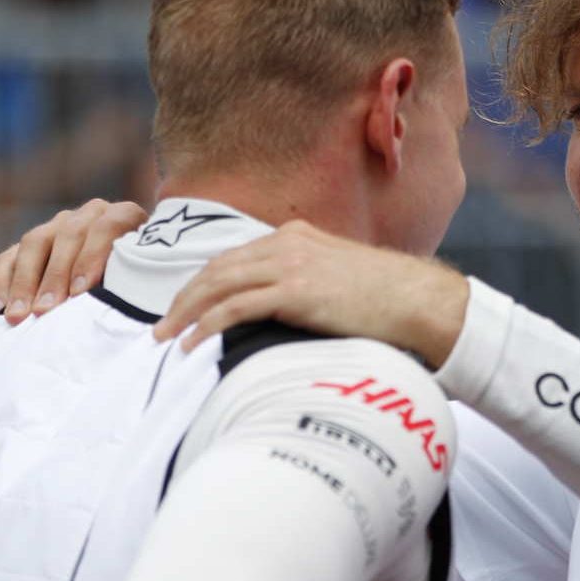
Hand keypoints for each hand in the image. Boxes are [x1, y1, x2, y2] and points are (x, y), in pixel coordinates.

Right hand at [0, 198, 148, 322]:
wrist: (128, 281)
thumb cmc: (142, 287)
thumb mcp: (148, 282)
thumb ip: (137, 285)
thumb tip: (122, 309)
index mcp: (124, 217)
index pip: (108, 226)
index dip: (92, 257)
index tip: (80, 293)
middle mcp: (89, 215)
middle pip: (67, 235)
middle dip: (54, 276)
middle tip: (45, 311)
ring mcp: (57, 226)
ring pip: (35, 243)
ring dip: (25, 282)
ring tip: (19, 316)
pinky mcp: (31, 244)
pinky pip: (9, 257)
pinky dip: (2, 282)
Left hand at [153, 221, 469, 368]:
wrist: (418, 301)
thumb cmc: (387, 299)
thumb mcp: (339, 277)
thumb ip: (307, 281)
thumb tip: (282, 309)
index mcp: (296, 236)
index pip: (233, 258)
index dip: (202, 283)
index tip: (183, 307)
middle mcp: (287, 244)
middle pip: (217, 268)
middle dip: (184, 298)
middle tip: (161, 326)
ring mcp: (290, 265)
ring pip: (218, 285)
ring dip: (186, 313)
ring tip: (166, 338)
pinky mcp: (295, 292)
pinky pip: (235, 307)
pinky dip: (207, 325)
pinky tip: (193, 344)